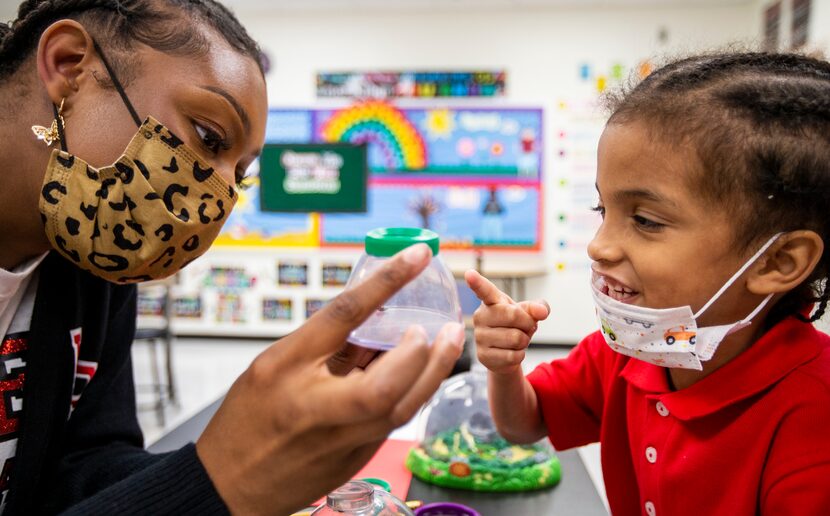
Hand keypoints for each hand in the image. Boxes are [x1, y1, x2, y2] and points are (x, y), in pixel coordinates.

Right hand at [196, 244, 465, 514]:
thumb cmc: (247, 419)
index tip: (416, 254)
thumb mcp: (272, 365)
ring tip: (450, 342)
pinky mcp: (355, 459)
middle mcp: (316, 407)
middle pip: (386, 384)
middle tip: (444, 326)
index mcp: (288, 367)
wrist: (230, 486)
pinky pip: (394, 422)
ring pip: (402, 409)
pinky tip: (425, 372)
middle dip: (423, 354)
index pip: (344, 315)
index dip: (386, 281)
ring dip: (432, 373)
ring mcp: (338, 440)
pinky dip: (415, 392)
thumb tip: (372, 316)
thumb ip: (322, 342)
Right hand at [465, 270, 549, 374]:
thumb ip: (537, 307)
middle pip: (513, 315)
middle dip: (527, 323)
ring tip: (516, 340)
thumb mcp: (528, 313)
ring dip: (524, 341)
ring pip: (515, 338)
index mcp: (491, 302)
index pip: (484, 290)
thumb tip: (541, 311)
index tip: (469, 274)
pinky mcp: (483, 355)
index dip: (477, 282)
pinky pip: (512, 356)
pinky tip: (511, 352)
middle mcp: (481, 316)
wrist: (507, 353)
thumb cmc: (515, 327)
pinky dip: (519, 355)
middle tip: (525, 327)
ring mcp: (480, 337)